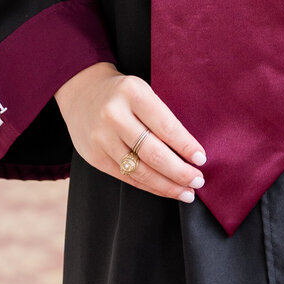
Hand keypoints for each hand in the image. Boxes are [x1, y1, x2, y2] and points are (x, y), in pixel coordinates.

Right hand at [55, 61, 206, 202]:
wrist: (81, 93)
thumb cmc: (123, 93)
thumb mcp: (142, 90)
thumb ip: (161, 115)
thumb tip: (191, 150)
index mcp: (132, 92)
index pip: (164, 124)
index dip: (185, 145)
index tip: (201, 159)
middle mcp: (114, 115)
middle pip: (153, 152)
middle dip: (179, 171)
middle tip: (198, 180)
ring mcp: (102, 138)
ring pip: (140, 170)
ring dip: (167, 185)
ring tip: (187, 192)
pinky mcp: (95, 157)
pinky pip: (127, 177)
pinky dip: (149, 186)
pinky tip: (165, 190)